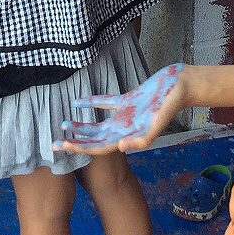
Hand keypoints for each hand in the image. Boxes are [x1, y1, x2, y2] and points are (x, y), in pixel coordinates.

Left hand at [54, 64, 187, 156]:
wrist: (179, 86)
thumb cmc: (169, 104)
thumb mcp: (157, 123)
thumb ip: (142, 138)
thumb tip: (122, 148)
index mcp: (129, 136)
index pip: (99, 147)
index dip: (80, 148)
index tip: (63, 147)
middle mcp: (124, 128)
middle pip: (94, 139)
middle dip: (75, 141)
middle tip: (54, 143)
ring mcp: (124, 115)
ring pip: (98, 123)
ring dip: (81, 125)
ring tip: (63, 123)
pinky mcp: (126, 101)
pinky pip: (105, 103)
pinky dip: (91, 103)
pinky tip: (77, 101)